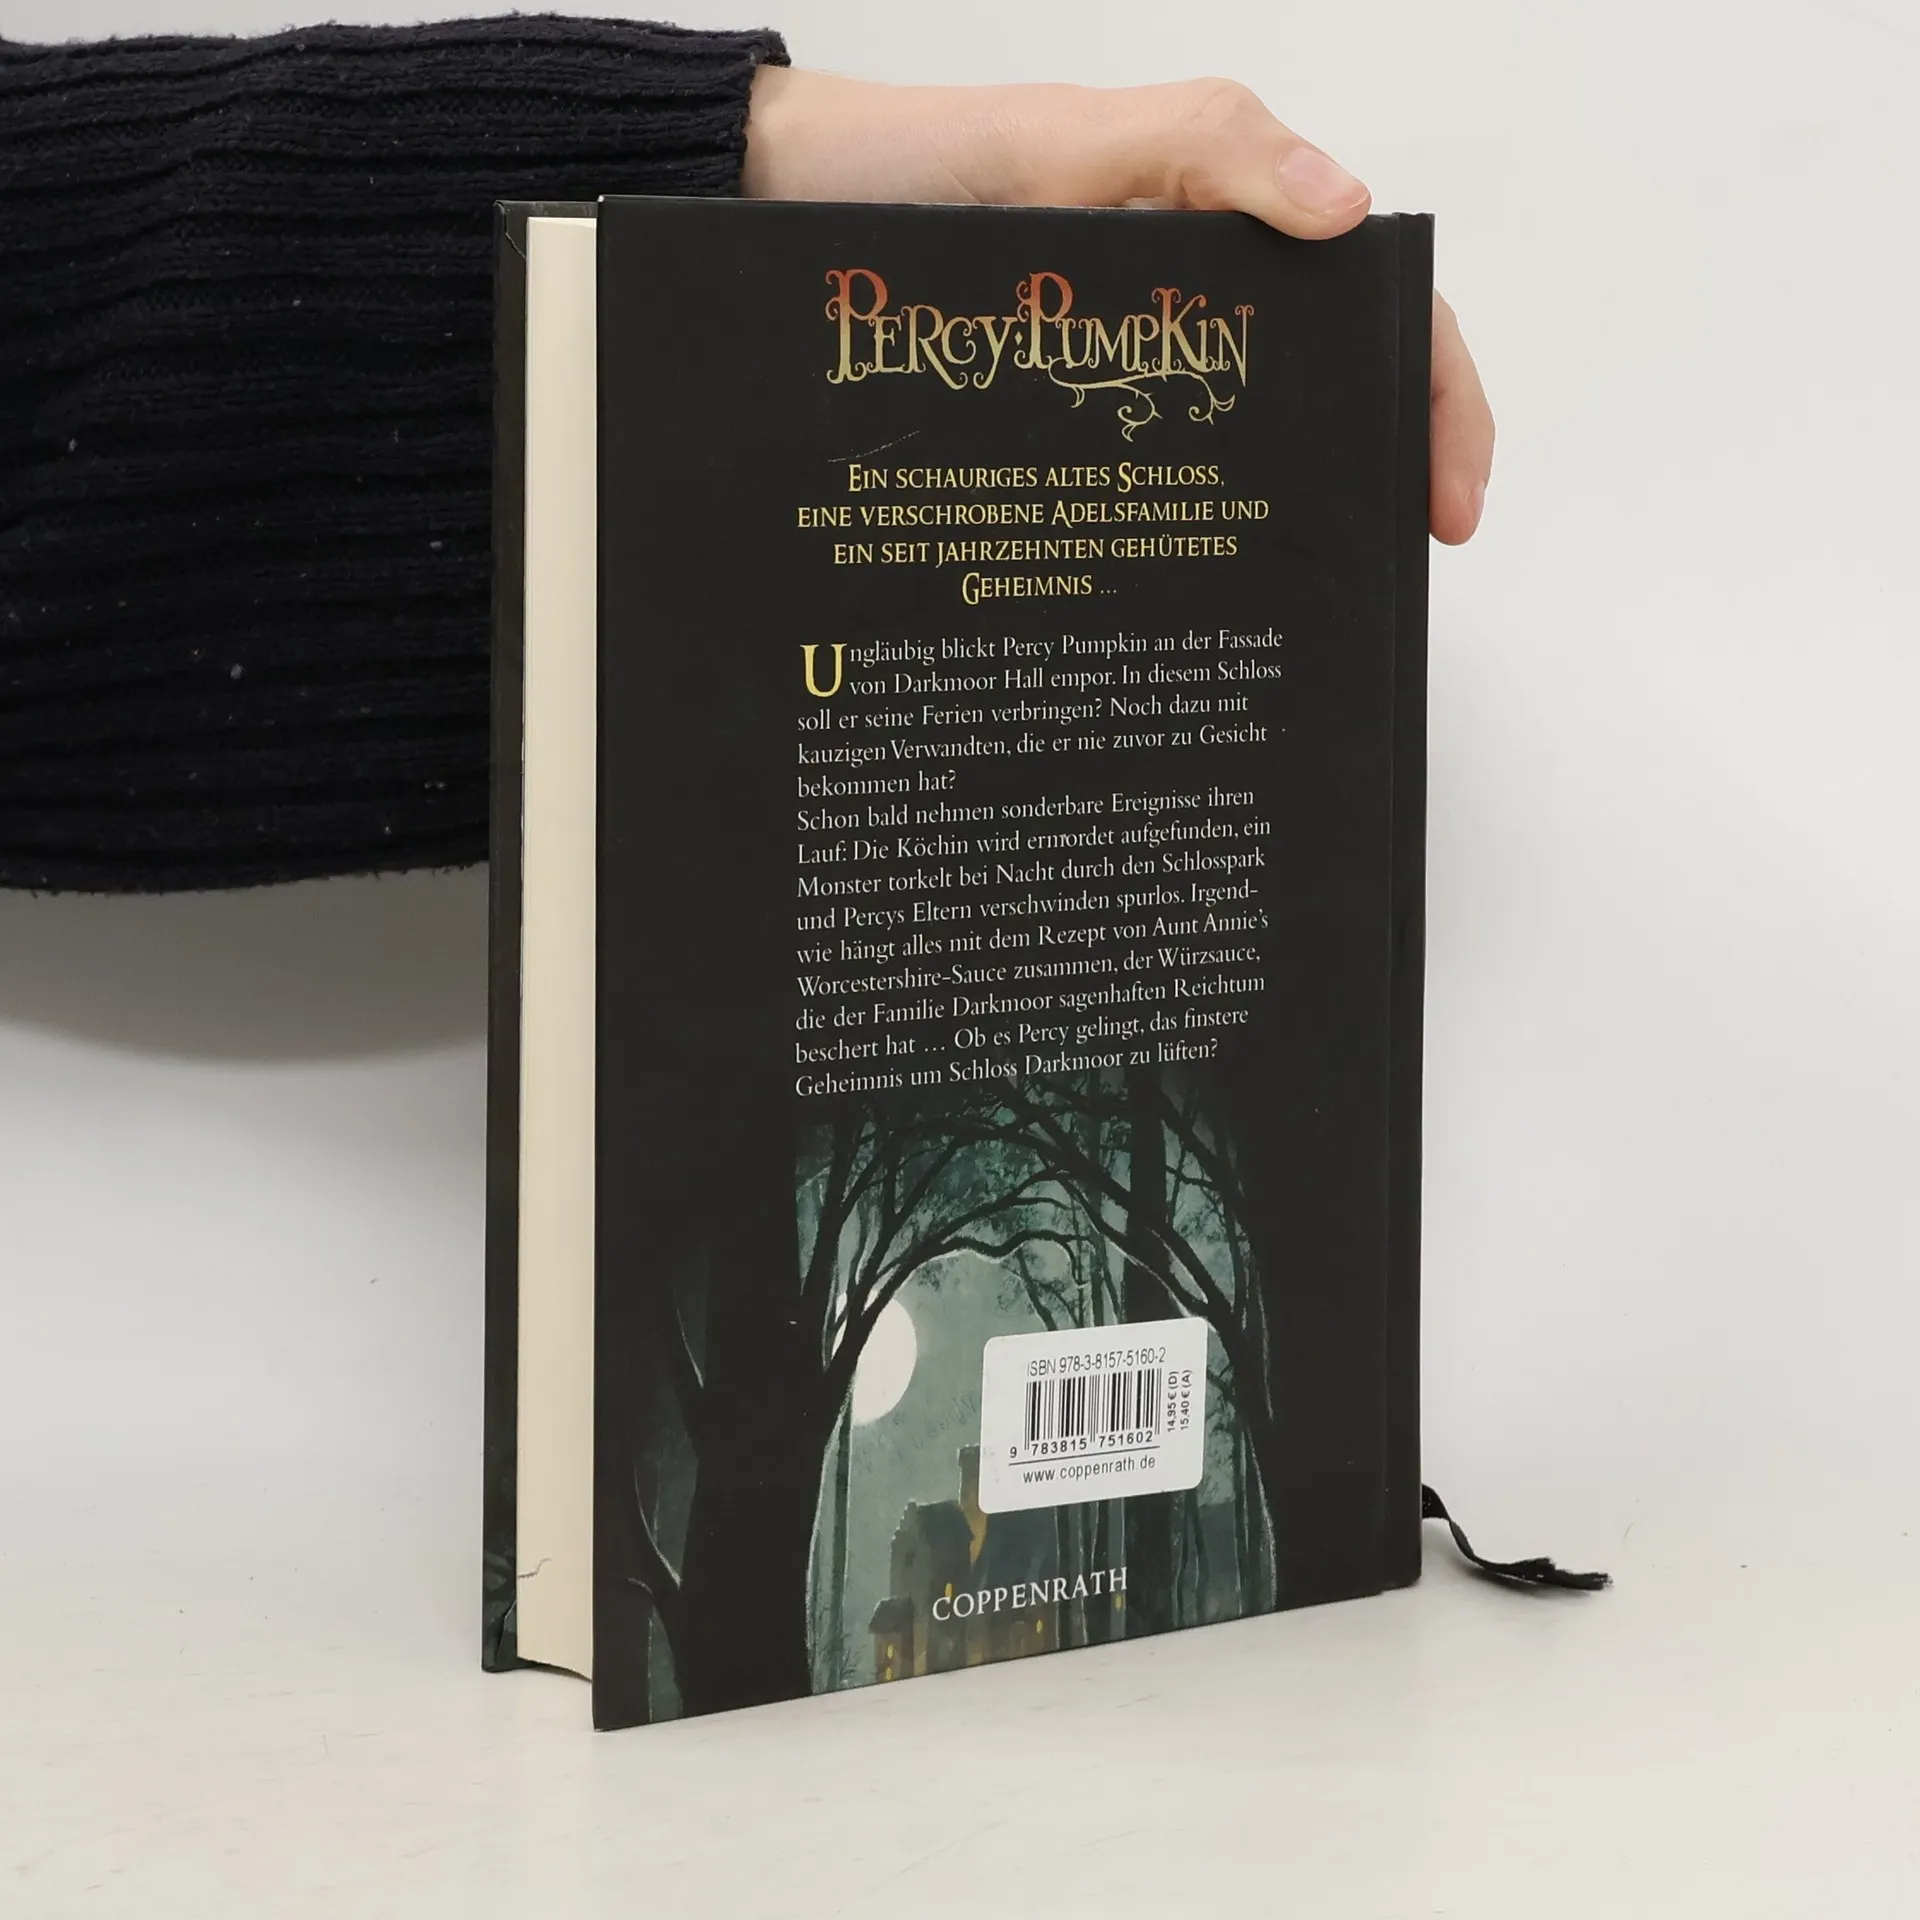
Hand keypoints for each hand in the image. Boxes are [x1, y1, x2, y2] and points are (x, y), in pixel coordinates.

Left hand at [746, 69, 1491, 543]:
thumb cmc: (916, 169)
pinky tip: (1190, 593)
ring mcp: (1121, 375)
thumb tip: (1348, 212)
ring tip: (1307, 599)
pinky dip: (1179, 538)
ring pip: (1236, 449)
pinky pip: (1136, 486)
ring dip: (1286, 520)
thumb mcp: (1064, 140)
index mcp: (1217, 227)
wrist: (782, 215)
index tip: (1444, 503)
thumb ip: (1202, 146)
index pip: (1369, 304)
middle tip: (1390, 571)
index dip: (1431, 394)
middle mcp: (1184, 309)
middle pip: (1322, 389)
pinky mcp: (1054, 426)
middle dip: (1378, 473)